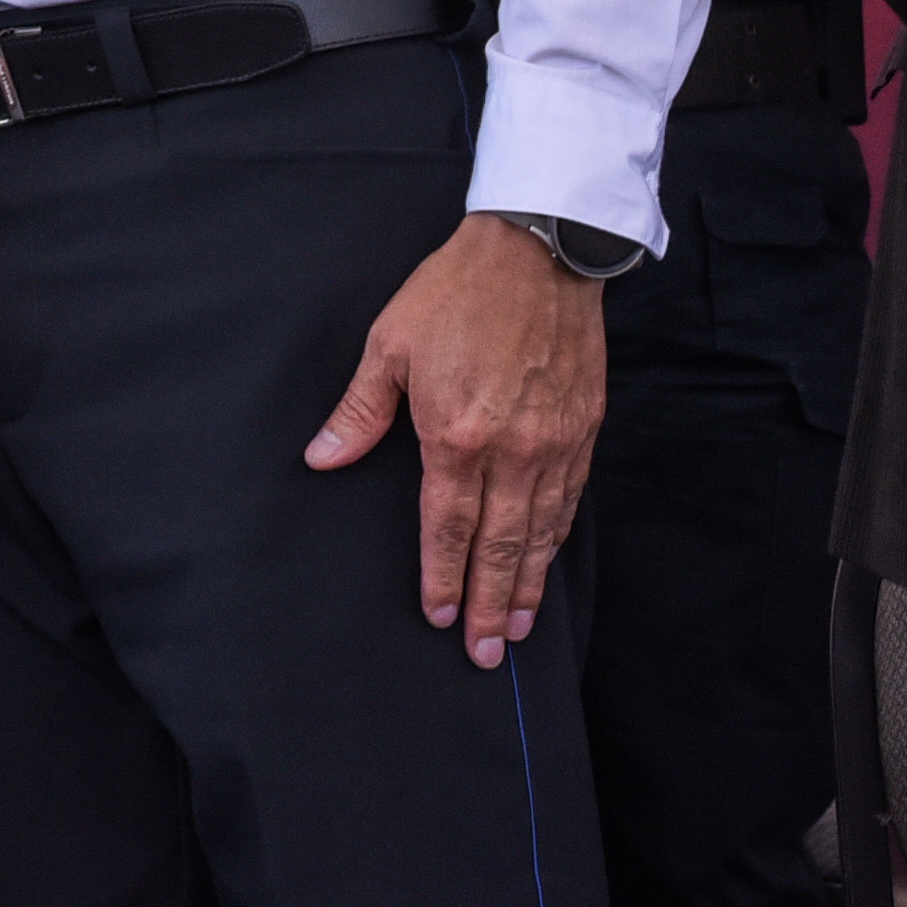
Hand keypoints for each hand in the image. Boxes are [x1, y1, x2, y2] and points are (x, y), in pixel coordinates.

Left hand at [306, 211, 606, 667]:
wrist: (537, 253)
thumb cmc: (454, 294)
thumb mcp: (388, 346)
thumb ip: (359, 412)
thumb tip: (322, 458)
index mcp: (457, 434)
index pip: (447, 526)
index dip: (440, 575)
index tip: (436, 616)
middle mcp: (512, 450)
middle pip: (499, 545)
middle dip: (487, 603)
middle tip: (485, 653)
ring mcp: (554, 443)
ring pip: (540, 532)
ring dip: (526, 583)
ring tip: (516, 626)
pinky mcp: (583, 429)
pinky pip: (570, 500)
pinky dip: (557, 540)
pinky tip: (546, 562)